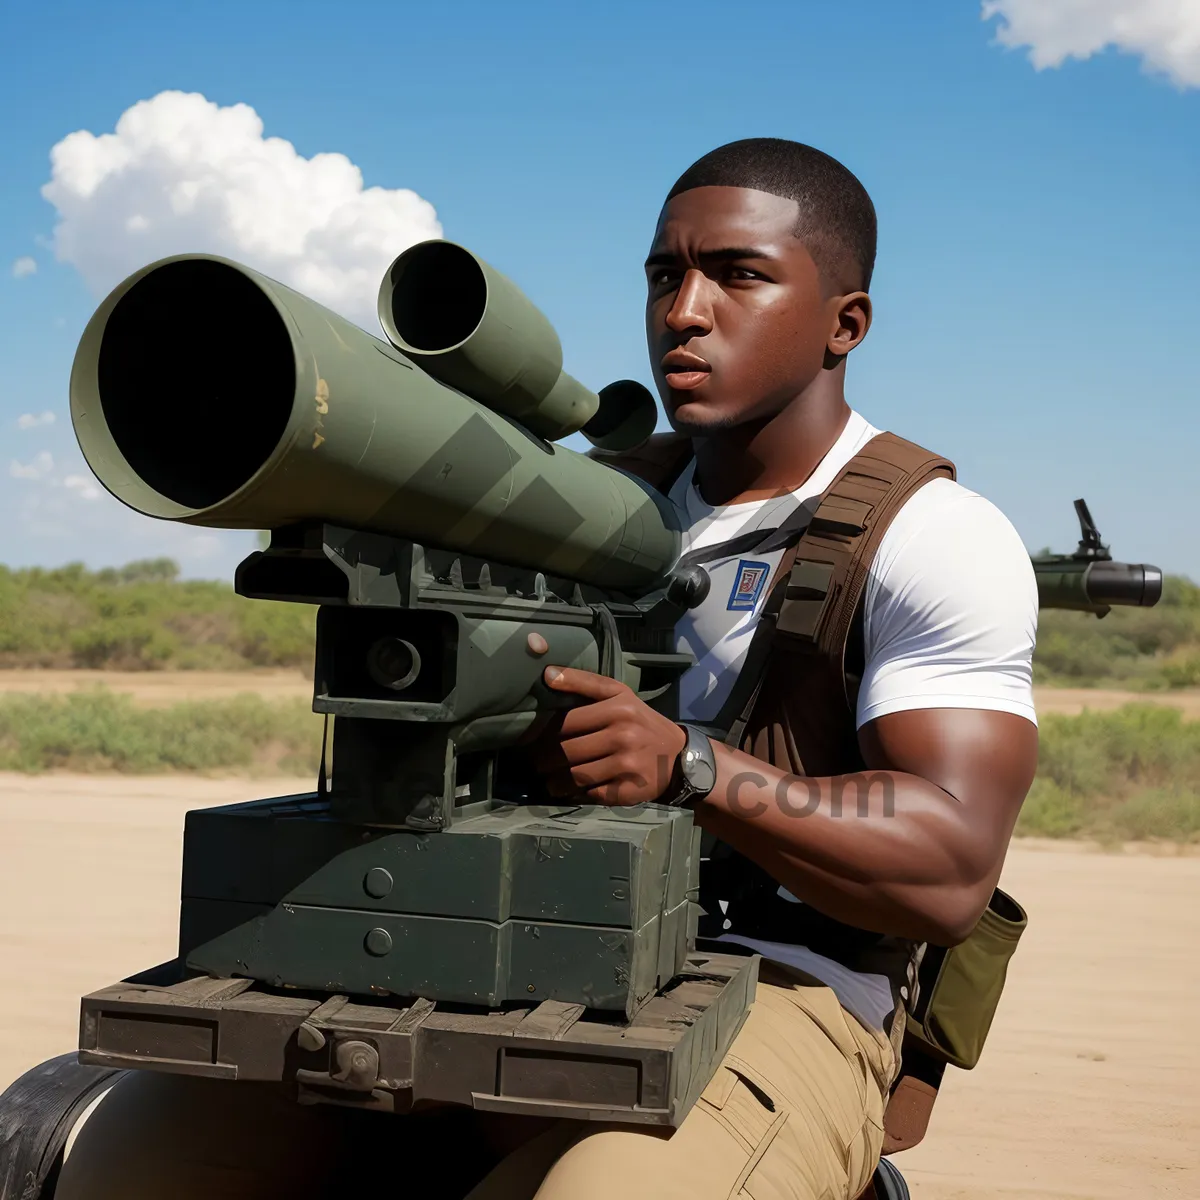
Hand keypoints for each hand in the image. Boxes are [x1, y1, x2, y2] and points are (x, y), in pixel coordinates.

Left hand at [527, 660, 686, 806]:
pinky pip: (590, 794)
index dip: (542, 733)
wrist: (678, 755)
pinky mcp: (628, 791)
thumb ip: (583, 682)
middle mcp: (623, 736)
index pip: (566, 722)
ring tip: (548, 779)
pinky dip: (575, 794)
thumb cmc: (639, 721)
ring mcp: (626, 766)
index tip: (530, 739)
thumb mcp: (618, 694)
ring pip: (575, 776)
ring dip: (554, 781)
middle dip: (544, 759)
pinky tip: (570, 790)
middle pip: (567, 751)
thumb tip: (546, 674)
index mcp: (618, 709)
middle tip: (536, 762)